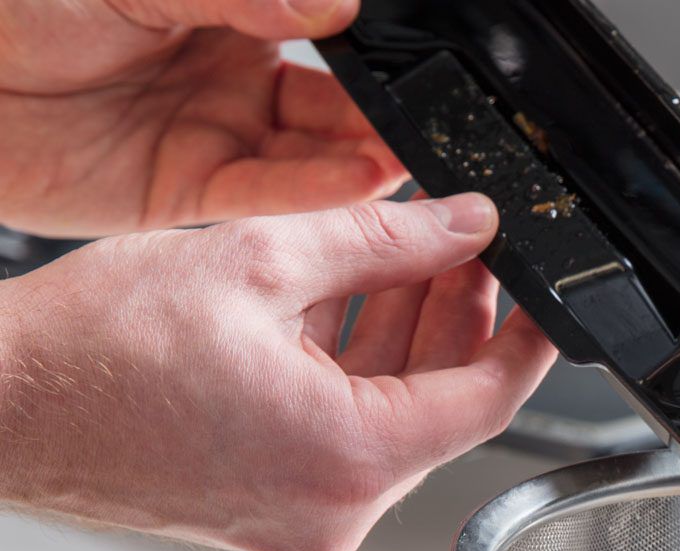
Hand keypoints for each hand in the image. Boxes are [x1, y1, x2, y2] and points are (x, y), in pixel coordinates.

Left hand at [0, 0, 405, 236]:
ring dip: (361, 161)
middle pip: (331, 107)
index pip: (327, 42)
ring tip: (408, 159)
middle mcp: (231, 81)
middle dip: (382, 118)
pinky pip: (261, 196)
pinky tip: (358, 180)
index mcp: (231, 15)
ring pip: (307, 158)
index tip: (424, 69)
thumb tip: (334, 4)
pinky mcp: (184, 194)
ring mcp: (212, 139)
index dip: (374, 59)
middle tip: (433, 127)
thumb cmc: (20, 7)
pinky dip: (312, 192)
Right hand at [0, 194, 556, 550]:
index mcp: (348, 458)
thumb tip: (461, 226)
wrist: (3, 409)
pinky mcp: (276, 515)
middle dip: (456, 318)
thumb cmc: (89, 355)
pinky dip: (356, 377)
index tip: (546, 300)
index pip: (488, 399)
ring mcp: (306, 521)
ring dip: (406, 340)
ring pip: (392, 419)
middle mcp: (336, 512)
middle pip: (440, 405)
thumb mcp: (258, 261)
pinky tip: (352, 309)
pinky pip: (345, 440)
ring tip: (406, 260)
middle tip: (460, 249)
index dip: (528, 338)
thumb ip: (383, 241)